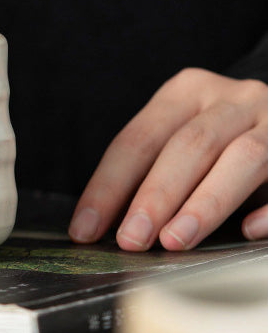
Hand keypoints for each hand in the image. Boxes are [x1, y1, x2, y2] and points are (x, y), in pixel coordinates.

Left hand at [68, 68, 267, 250]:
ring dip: (204, 203)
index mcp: (187, 91)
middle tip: (130, 239)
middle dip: (155, 196)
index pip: (138, 139)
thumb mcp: (182, 137)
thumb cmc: (220, 138)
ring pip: (242, 157)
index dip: (108, 185)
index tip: (85, 228)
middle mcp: (233, 98)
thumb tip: (104, 226)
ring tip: (174, 241)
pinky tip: (247, 232)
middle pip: (188, 145)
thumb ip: (152, 169)